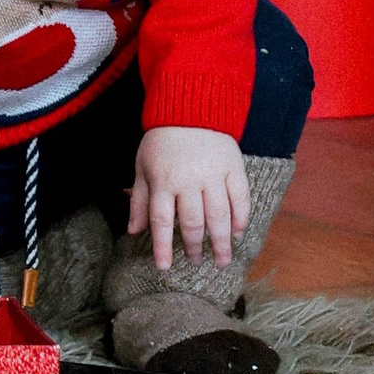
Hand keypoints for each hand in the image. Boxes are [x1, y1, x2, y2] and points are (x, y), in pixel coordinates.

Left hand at [130, 127, 248, 273]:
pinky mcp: (233, 167)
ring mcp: (213, 174)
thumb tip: (133, 231)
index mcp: (163, 181)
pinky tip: (238, 233)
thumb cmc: (162, 139)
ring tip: (222, 260)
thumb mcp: (142, 165)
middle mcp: (189, 181)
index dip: (162, 247)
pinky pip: (240, 198)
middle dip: (194, 247)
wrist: (190, 106)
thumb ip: (139, 199)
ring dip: (221, 242)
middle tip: (195, 261)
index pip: (162, 222)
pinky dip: (241, 219)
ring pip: (219, 216)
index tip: (164, 268)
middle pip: (193, 223)